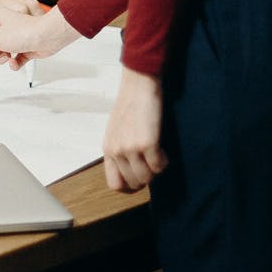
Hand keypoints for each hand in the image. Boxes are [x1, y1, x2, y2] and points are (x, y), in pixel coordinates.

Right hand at [0, 6, 81, 69]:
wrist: (47, 37)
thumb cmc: (24, 31)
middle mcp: (8, 25)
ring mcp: (18, 36)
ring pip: (4, 51)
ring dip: (3, 58)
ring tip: (7, 58)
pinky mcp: (27, 46)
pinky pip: (16, 57)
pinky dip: (15, 62)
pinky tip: (15, 62)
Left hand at [102, 68, 167, 191]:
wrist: (138, 84)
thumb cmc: (130, 104)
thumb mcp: (116, 130)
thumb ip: (120, 149)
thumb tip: (131, 169)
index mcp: (108, 149)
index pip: (114, 184)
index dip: (130, 187)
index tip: (140, 180)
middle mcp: (116, 151)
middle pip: (133, 183)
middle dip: (146, 178)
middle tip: (152, 164)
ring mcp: (131, 148)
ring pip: (147, 178)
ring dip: (155, 171)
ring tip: (158, 156)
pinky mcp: (147, 143)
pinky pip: (159, 166)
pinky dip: (164, 162)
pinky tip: (163, 151)